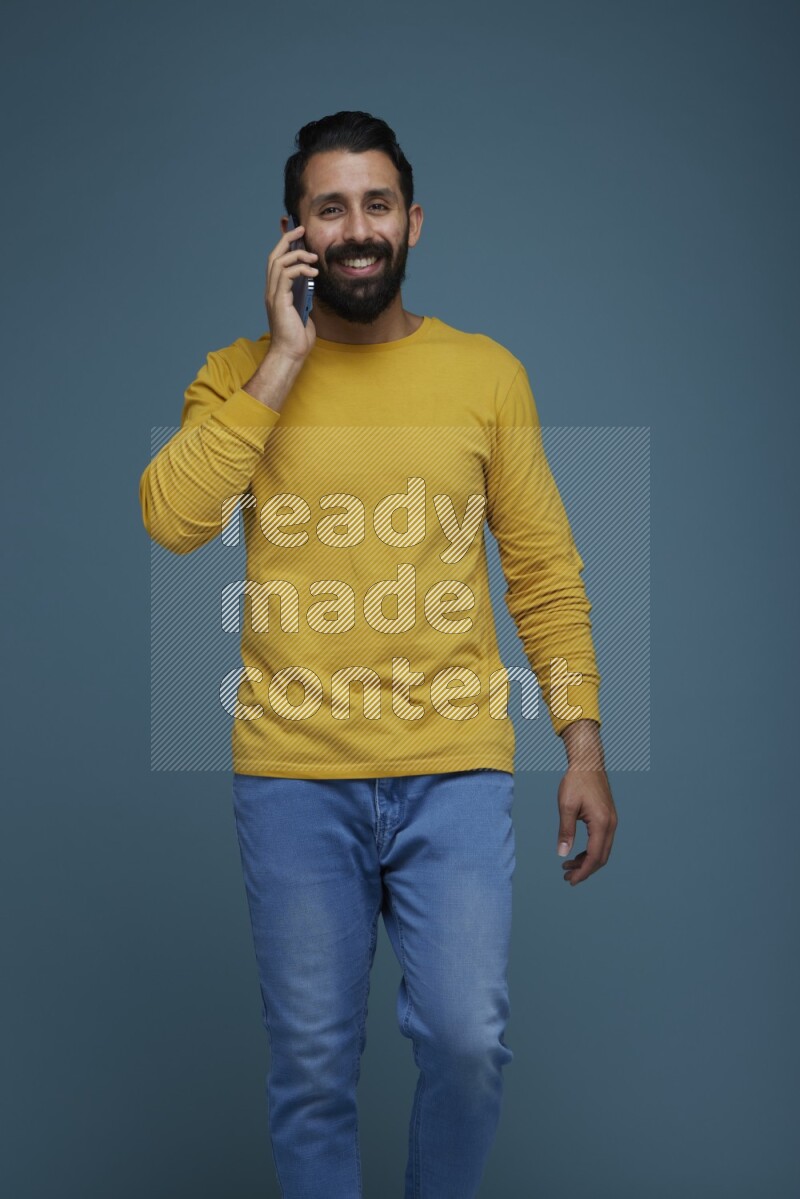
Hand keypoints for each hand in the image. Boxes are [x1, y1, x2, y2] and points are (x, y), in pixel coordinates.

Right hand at [264, 224, 318, 363]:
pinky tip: (312, 272)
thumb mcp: (305, 310)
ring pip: (278, 263)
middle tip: (301, 230)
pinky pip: (286, 276)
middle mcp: (271, 290)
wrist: (291, 353)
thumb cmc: (297, 336)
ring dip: (296, 255)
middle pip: (274, 256)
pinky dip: (299, 269)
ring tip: (313, 257)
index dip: (284, 245)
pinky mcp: (278, 300)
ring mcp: (273, 295)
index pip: (277, 262)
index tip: (297, 234)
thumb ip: (305, 296)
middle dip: (287, 240)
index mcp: (277, 291)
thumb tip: (312, 284)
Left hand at [556, 764, 617, 885]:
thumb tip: (562, 854)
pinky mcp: (608, 817)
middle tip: (567, 877)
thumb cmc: (576, 781)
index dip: (583, 872)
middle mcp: (611, 824)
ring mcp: (612, 821)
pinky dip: (590, 850)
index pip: (594, 857)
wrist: (588, 762)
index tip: (570, 880)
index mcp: (602, 823)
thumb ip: (565, 831)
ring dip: (587, 861)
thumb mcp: (566, 806)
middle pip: (601, 857)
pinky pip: (602, 840)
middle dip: (585, 870)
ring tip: (568, 866)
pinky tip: (577, 851)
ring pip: (602, 850)